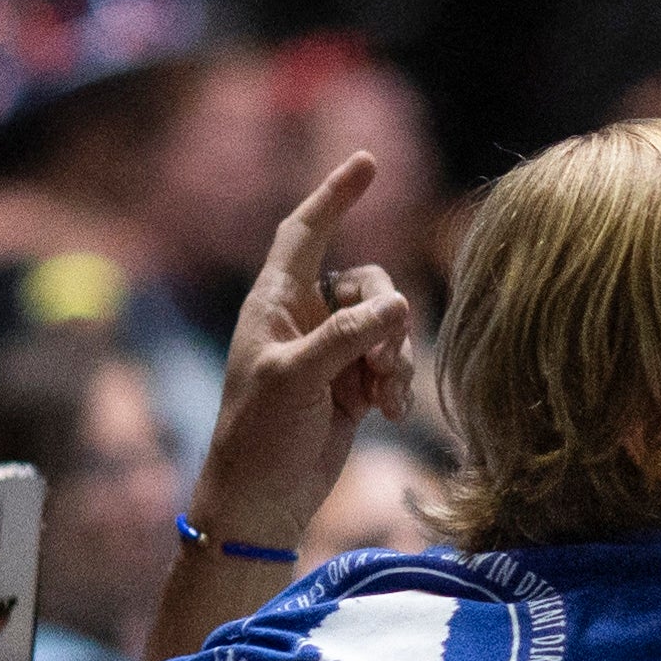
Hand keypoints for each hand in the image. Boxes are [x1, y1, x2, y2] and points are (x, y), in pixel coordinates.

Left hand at [184, 153, 416, 553]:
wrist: (263, 498)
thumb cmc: (259, 434)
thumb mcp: (297, 377)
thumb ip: (347, 335)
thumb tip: (401, 304)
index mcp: (275, 301)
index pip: (305, 232)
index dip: (335, 196)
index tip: (368, 163)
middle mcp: (305, 317)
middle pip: (366, 283)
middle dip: (386, 318)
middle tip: (383, 364)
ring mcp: (333, 351)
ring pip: (388, 326)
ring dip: (395, 359)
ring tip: (383, 399)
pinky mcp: (354, 384)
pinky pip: (393, 363)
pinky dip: (397, 385)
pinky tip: (387, 415)